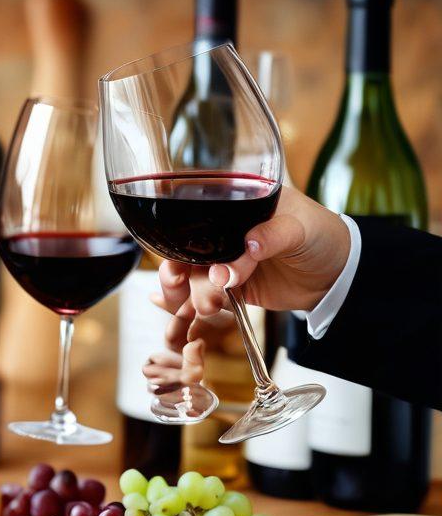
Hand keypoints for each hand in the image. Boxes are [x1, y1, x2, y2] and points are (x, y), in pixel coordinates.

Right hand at [150, 186, 350, 379]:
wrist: (337, 276)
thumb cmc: (323, 236)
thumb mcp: (301, 228)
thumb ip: (273, 235)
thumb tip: (248, 245)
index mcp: (238, 205)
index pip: (199, 215)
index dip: (182, 235)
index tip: (179, 258)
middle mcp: (225, 231)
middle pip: (187, 249)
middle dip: (179, 270)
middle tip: (181, 284)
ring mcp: (226, 259)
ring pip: (192, 275)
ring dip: (193, 291)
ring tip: (208, 305)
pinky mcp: (231, 286)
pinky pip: (207, 294)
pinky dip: (199, 304)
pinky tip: (204, 310)